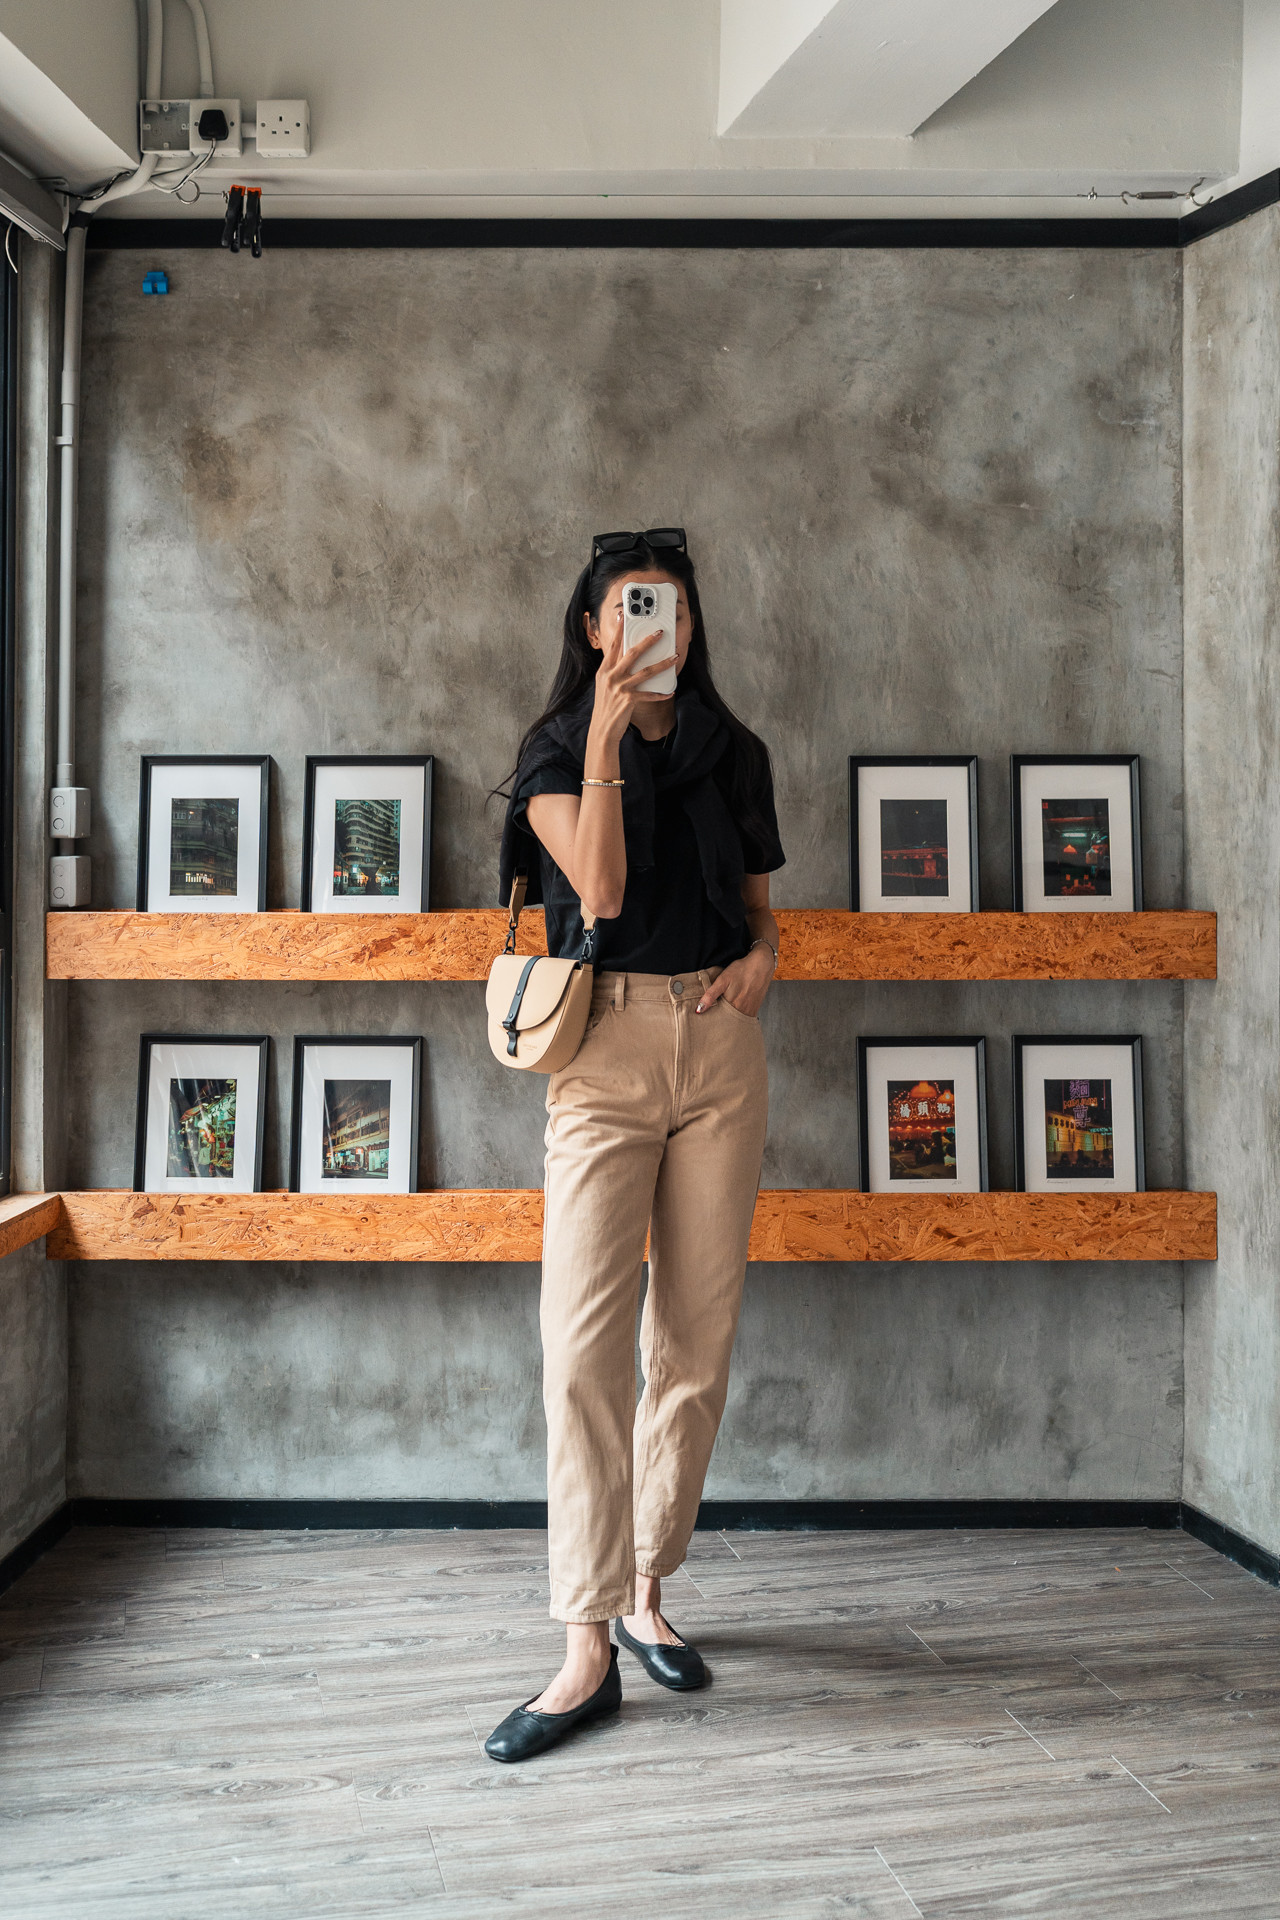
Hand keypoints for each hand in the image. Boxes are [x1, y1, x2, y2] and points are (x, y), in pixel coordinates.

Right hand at [588, 613, 676, 751]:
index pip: (614, 646)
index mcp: (604, 671)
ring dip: (663, 664)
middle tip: (660, 632)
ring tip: (675, 657)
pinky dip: (661, 693)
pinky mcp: (628, 700)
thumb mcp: (605, 686)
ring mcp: (619, 688)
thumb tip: (627, 660)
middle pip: (632, 653)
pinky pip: (649, 694)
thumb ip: (614, 672)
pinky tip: (670, 691)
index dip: (620, 631)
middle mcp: (611, 677)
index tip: (624, 616)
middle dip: (648, 641)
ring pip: (646, 671)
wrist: (601, 730)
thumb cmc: (605, 708)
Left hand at [696, 944, 774, 1016]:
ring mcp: (750, 1010)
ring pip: (736, 1020)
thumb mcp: (722, 980)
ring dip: (730, 1018)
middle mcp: (742, 1011)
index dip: (711, 1019)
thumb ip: (710, 995)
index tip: (706, 1018)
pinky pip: (745, 1017)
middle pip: (728, 1021)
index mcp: (731, 1005)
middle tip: (716, 1015)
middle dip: (721, 1020)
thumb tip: (699, 1010)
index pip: (718, 1019)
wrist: (761, 965)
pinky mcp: (755, 1008)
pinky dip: (739, 1016)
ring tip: (726, 1010)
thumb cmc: (742, 970)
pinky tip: (735, 1008)